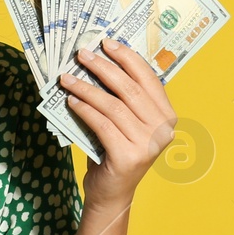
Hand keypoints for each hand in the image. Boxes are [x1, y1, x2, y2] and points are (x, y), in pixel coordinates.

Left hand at [58, 35, 178, 206]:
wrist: (111, 192)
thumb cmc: (114, 150)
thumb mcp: (123, 121)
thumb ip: (120, 98)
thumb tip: (95, 62)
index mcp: (167, 116)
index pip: (149, 78)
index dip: (127, 58)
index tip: (106, 43)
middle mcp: (163, 130)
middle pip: (130, 89)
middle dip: (103, 68)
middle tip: (81, 54)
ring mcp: (148, 144)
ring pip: (113, 106)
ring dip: (86, 89)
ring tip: (66, 78)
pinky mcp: (129, 157)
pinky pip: (102, 125)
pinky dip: (84, 110)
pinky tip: (70, 101)